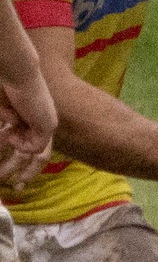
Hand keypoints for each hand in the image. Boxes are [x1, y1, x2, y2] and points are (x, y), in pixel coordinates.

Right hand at [0, 68, 55, 188]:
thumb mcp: (4, 115)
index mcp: (36, 120)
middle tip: (16, 188)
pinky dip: (18, 143)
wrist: (17, 73)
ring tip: (4, 162)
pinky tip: (11, 129)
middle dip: (26, 174)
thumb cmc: (5, 89)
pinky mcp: (47, 126)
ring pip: (35, 153)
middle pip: (40, 157)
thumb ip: (7, 125)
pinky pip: (33, 147)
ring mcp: (48, 125)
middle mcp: (45, 123)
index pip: (34, 147)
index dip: (25, 165)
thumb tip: (5, 137)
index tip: (17, 182)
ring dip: (16, 158)